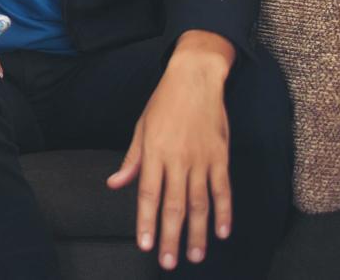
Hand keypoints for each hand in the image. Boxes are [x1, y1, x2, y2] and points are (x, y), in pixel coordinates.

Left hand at [106, 36, 232, 269]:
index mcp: (154, 152)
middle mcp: (177, 159)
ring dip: (197, 233)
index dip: (145, 222)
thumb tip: (115, 184)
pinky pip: (223, 189)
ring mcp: (201, 159)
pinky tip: (221, 232)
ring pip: (200, 203)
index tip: (144, 245)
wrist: (195, 78)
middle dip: (171, 237)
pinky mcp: (221, 157)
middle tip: (169, 262)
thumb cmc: (163, 102)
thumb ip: (132, 160)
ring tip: (194, 256)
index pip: (147, 194)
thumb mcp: (141, 127)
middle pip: (174, 205)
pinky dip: (224, 212)